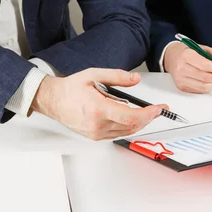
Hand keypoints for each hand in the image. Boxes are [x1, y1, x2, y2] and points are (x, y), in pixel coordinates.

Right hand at [31, 68, 167, 140]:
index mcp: (98, 109)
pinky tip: (130, 117)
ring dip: (139, 123)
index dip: (148, 114)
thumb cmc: (70, 89)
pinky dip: (127, 126)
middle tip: (157, 110)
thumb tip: (135, 79)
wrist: (53, 100)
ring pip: (126, 132)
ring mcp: (96, 133)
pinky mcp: (95, 136)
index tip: (158, 109)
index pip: (131, 117)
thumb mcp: (94, 74)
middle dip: (148, 118)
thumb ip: (117, 77)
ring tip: (146, 112)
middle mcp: (97, 125)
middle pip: (132, 126)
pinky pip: (118, 134)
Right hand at [163, 42, 211, 93]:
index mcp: (186, 55)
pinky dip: (209, 87)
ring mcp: (181, 79)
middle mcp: (181, 68)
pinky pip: (199, 90)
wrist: (171, 58)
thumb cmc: (186, 52)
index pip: (205, 65)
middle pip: (205, 77)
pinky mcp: (182, 87)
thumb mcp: (201, 47)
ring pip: (203, 86)